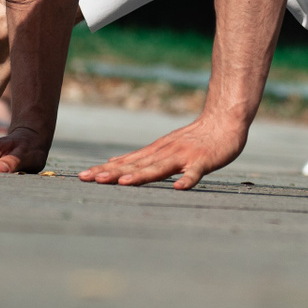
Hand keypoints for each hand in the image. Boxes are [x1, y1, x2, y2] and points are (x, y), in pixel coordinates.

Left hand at [77, 117, 247, 189]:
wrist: (224, 120)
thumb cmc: (194, 137)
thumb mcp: (162, 145)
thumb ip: (140, 156)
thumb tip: (112, 161)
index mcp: (154, 152)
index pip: (125, 162)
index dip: (105, 169)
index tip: (83, 176)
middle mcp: (165, 153)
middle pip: (136, 165)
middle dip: (113, 173)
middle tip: (91, 179)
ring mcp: (184, 156)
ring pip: (160, 168)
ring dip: (141, 175)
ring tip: (123, 183)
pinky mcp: (203, 161)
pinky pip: (194, 172)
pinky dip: (187, 179)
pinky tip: (179, 188)